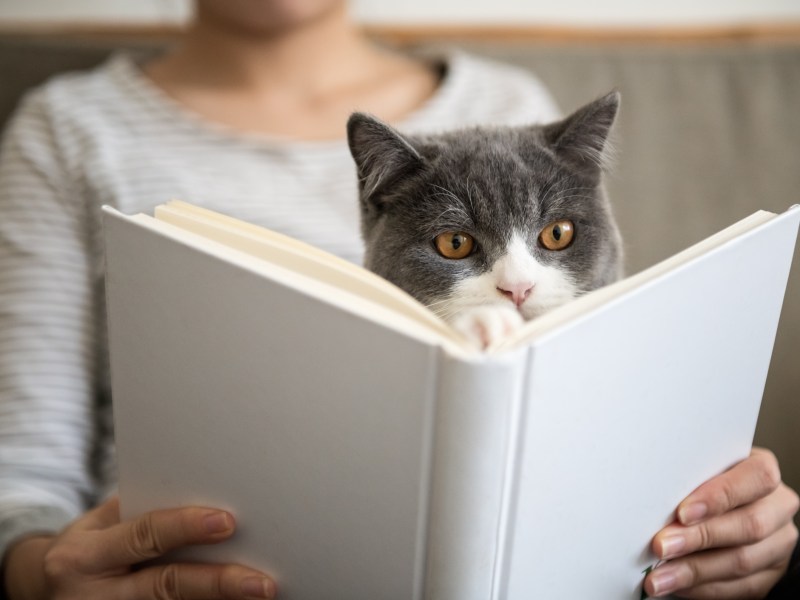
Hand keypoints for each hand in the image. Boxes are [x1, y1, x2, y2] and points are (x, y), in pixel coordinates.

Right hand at [4, 496, 275, 599]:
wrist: (40, 590)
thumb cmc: (86, 547)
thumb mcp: (97, 525)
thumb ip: (141, 511)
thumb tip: (202, 489)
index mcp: (84, 556)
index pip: (144, 535)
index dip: (186, 527)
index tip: (227, 522)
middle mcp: (93, 594)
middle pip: (166, 586)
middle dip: (217, 583)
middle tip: (262, 583)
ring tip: (258, 595)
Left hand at [644, 447, 798, 598]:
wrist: (729, 507)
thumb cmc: (704, 483)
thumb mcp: (700, 471)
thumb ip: (689, 480)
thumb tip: (651, 500)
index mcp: (762, 469)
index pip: (757, 477)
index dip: (720, 496)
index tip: (682, 513)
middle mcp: (778, 506)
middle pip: (749, 524)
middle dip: (699, 538)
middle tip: (661, 546)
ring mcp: (779, 542)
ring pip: (743, 560)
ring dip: (694, 571)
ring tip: (659, 577)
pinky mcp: (771, 573)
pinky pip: (742, 587)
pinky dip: (704, 588)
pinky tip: (677, 586)